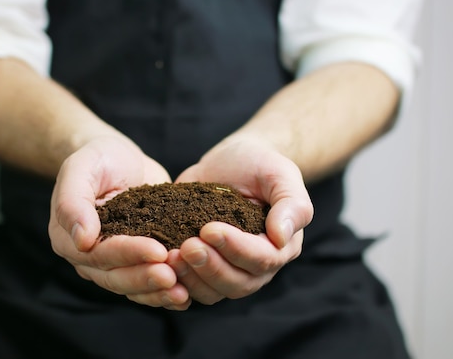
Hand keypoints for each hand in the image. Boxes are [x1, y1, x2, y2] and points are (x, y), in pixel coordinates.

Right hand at [49, 136, 190, 309]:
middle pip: (116, 277)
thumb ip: (72, 201)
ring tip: (182, 292)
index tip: (158, 251)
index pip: (100, 253)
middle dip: (146, 278)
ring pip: (132, 287)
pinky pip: (146, 284)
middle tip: (173, 276)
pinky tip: (185, 294)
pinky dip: (164, 292)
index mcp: (68, 238)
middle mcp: (87, 257)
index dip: (129, 254)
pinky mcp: (135, 260)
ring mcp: (112, 262)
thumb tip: (81, 240)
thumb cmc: (97, 159)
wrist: (119, 158)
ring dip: (156, 292)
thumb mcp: (80, 168)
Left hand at [168, 135, 313, 304]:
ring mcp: (229, 269)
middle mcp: (257, 265)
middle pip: (237, 283)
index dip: (235, 248)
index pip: (262, 259)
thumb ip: (291, 204)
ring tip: (171, 256)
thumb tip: (282, 237)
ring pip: (213, 291)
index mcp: (281, 247)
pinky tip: (160, 264)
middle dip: (211, 267)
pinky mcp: (204, 266)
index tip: (209, 229)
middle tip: (187, 246)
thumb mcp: (280, 174)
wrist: (231, 161)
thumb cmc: (260, 165)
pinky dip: (177, 281)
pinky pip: (192, 287)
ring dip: (192, 278)